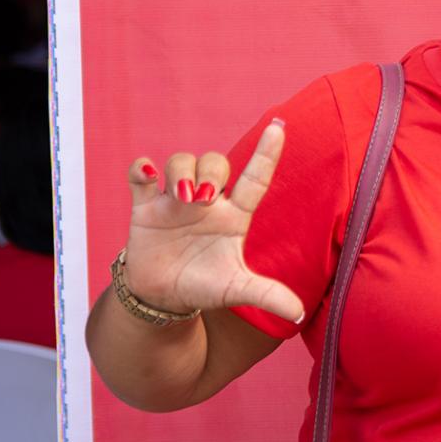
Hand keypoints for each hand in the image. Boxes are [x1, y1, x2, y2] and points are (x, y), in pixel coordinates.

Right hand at [118, 121, 304, 322]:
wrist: (162, 297)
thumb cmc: (204, 286)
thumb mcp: (236, 290)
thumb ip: (267, 295)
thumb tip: (299, 314)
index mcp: (235, 216)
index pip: (255, 178)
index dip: (267, 153)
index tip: (279, 127)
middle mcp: (208, 201)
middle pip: (216, 162)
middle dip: (212, 171)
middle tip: (205, 198)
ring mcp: (175, 200)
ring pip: (181, 161)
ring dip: (182, 172)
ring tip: (182, 198)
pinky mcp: (145, 206)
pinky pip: (141, 173)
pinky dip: (143, 168)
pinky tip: (147, 175)